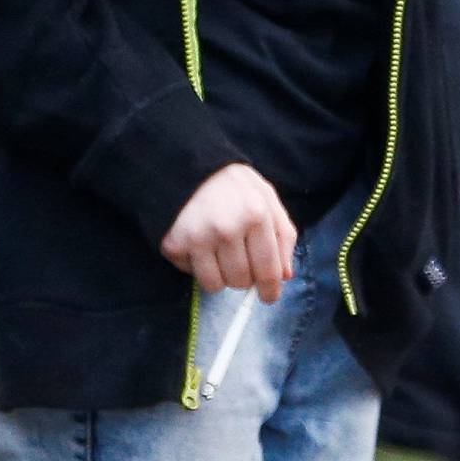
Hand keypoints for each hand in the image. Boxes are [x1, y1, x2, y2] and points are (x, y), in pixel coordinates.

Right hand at [160, 164, 296, 302]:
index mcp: (255, 214)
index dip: (270, 290)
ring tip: (215, 252)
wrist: (182, 163)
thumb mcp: (265, 196)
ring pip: (215, 284)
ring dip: (218, 275)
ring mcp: (198, 236)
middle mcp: (227, 227)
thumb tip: (285, 275)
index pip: (268, 269)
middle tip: (236, 260)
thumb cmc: (229, 183)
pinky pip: (190, 274)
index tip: (268, 297)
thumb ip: (282, 233)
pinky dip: (194, 265)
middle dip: (242, 277)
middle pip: (241, 281)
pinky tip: (196, 244)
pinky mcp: (174, 243)